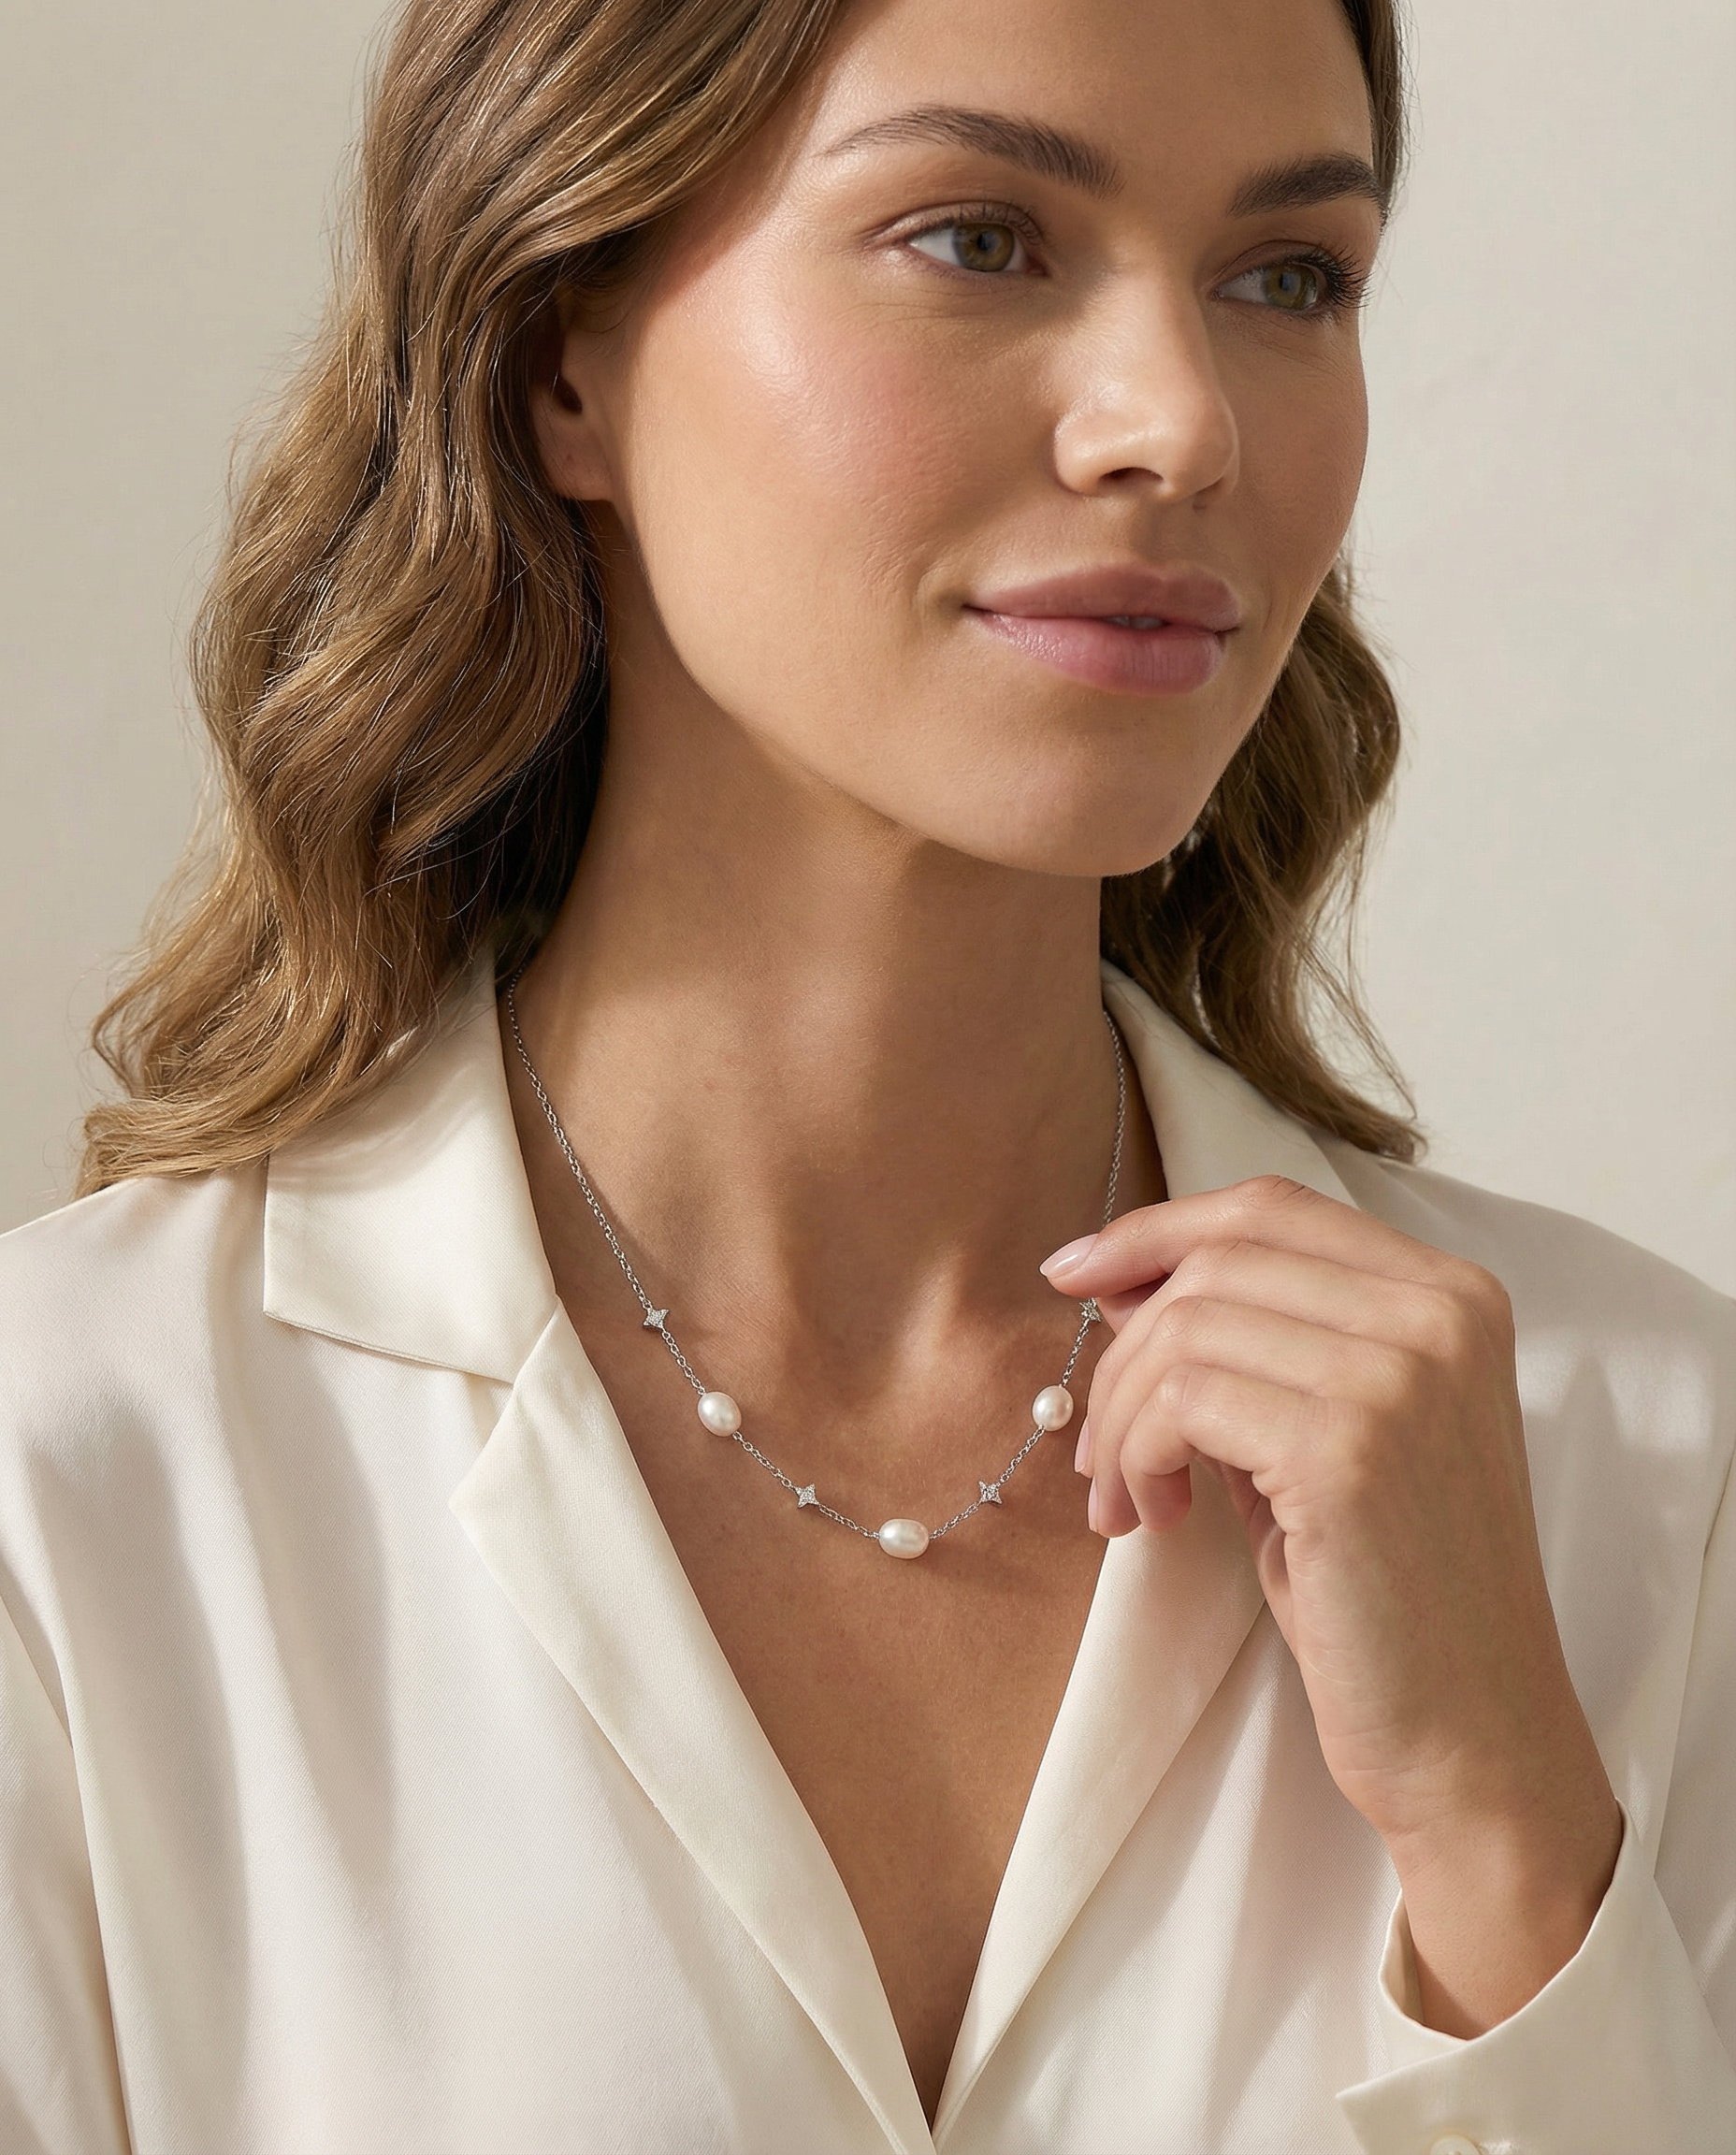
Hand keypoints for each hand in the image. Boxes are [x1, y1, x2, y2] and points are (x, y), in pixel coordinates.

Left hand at [1045, 1175, 1621, 2034]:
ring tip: (1126, 1498)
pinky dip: (1137, 1453)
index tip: (1074, 1277)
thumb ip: (1254, 1346)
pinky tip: (1151, 1517)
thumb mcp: (1328, 1433)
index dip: (1155, 1231)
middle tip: (1103, 1453)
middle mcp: (1440, 1315)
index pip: (1270, 1209)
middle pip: (1216, 1263)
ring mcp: (1401, 1376)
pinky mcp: (1348, 1448)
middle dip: (1125, 1351)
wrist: (1474, 1737)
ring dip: (1122, 1417)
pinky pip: (1182, 1400)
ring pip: (1184, 1328)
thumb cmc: (1389, 1593)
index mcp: (1452, 1296)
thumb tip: (1116, 1280)